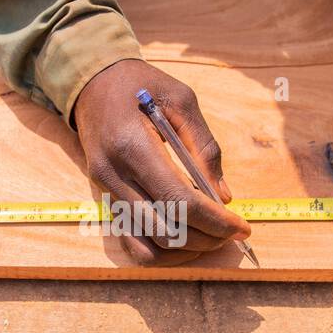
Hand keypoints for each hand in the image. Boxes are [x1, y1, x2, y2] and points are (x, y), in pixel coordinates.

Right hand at [73, 59, 250, 265]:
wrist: (92, 83)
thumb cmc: (140, 84)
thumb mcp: (181, 99)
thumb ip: (205, 146)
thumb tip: (224, 196)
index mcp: (133, 146)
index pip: (179, 200)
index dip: (214, 221)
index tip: (241, 227)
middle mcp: (114, 175)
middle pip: (165, 230)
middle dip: (206, 238)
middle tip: (231, 232)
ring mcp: (105, 191)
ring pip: (148, 245)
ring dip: (185, 249)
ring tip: (210, 236)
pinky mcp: (104, 199)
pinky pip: (132, 242)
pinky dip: (162, 249)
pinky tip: (184, 236)